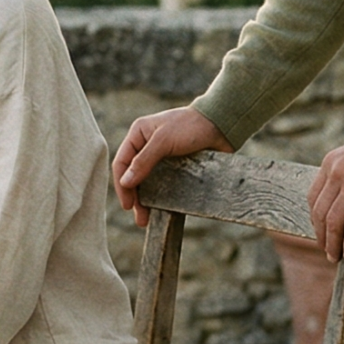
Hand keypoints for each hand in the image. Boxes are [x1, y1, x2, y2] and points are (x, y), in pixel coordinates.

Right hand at [113, 107, 234, 224]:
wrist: (222, 125)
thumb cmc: (191, 126)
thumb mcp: (163, 141)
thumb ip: (143, 161)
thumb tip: (125, 182)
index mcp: (138, 134)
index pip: (121, 162)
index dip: (122, 185)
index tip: (128, 204)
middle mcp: (146, 145)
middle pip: (133, 175)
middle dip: (135, 197)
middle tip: (140, 217)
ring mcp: (161, 156)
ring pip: (147, 182)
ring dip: (146, 200)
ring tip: (147, 218)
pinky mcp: (175, 165)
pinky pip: (163, 183)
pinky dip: (160, 196)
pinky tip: (160, 208)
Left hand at [310, 131, 343, 261]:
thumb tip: (343, 198)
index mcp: (331, 162)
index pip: (314, 197)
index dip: (315, 219)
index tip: (320, 231)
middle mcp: (337, 172)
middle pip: (321, 212)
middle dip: (322, 235)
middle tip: (327, 250)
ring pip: (334, 222)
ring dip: (333, 243)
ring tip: (336, 256)